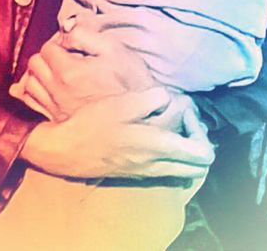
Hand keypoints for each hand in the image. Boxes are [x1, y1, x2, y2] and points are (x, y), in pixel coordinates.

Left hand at [10, 16, 154, 120]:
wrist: (143, 120)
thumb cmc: (131, 83)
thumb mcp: (113, 49)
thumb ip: (85, 35)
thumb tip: (66, 28)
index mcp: (69, 71)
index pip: (47, 48)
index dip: (58, 43)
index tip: (71, 47)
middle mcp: (58, 91)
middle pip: (34, 65)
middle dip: (45, 57)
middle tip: (62, 57)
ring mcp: (56, 109)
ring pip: (29, 85)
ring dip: (38, 75)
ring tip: (54, 73)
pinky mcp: (58, 122)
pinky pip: (33, 105)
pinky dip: (33, 95)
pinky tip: (45, 90)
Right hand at [20, 87, 213, 180]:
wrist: (66, 151)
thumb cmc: (91, 125)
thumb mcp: (120, 105)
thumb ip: (149, 99)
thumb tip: (168, 96)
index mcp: (156, 146)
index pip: (200, 151)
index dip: (198, 129)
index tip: (184, 110)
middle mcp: (156, 164)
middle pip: (197, 164)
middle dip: (197, 139)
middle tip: (184, 118)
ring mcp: (147, 171)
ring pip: (183, 168)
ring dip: (184, 146)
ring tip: (172, 123)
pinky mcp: (137, 171)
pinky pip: (168, 167)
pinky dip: (171, 151)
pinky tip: (155, 132)